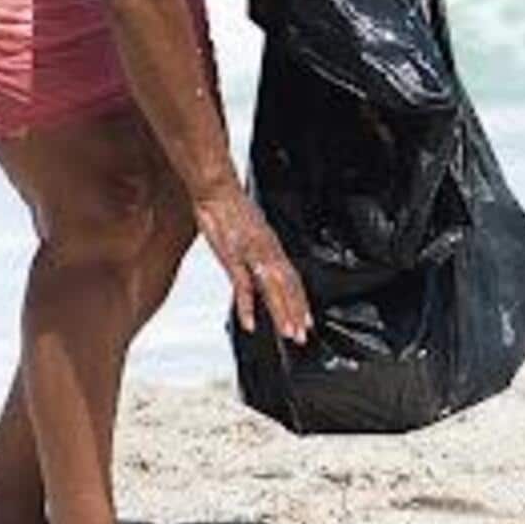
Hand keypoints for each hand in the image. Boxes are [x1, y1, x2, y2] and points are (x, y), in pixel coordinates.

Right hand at [195, 189, 311, 342]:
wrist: (217, 188)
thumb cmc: (230, 207)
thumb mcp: (252, 229)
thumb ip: (260, 247)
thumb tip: (265, 260)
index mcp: (272, 247)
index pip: (292, 279)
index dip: (300, 300)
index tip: (307, 320)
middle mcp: (268, 252)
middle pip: (288, 287)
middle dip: (296, 313)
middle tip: (302, 335)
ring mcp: (252, 255)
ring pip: (273, 289)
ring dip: (281, 312)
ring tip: (288, 333)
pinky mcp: (233, 257)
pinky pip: (243, 286)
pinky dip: (247, 306)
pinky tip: (250, 323)